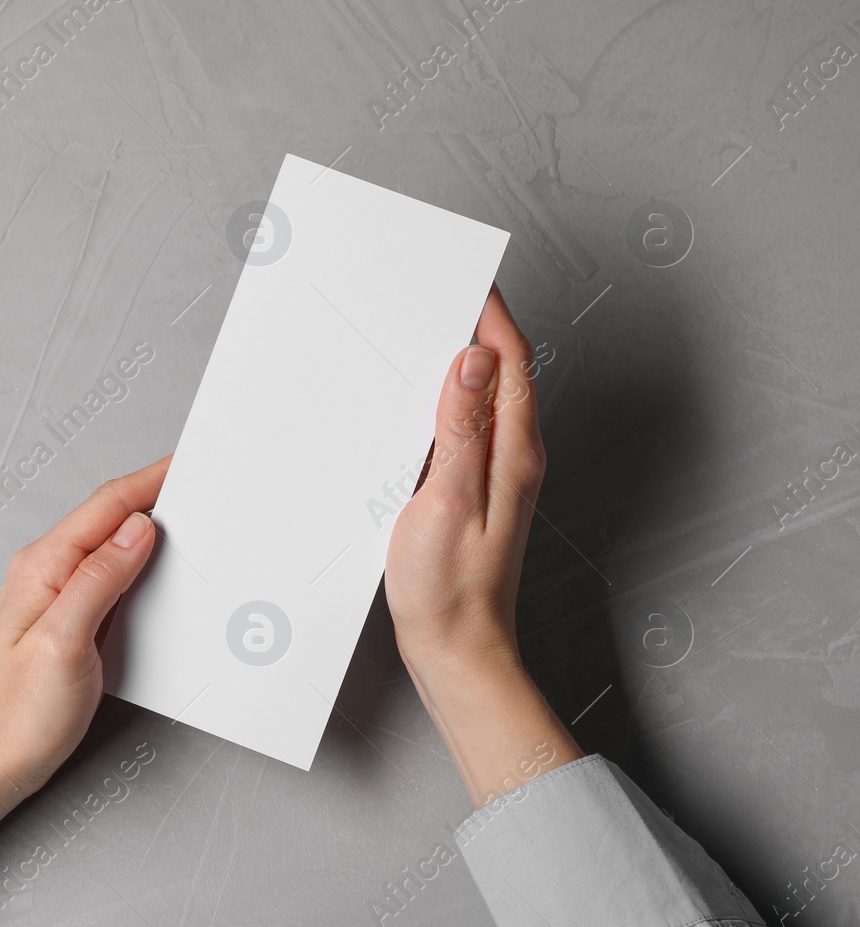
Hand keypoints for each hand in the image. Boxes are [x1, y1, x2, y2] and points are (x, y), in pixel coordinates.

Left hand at [0, 455, 168, 870]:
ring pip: (115, 547)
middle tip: (203, 488)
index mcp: (43, 566)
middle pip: (111, 518)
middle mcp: (48, 573)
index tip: (189, 463)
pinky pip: (113, 580)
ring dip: (152, 532)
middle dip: (157, 498)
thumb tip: (137, 530)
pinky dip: (143, 568)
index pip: (107, 505)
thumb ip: (100, 580)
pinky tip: (163, 575)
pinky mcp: (71, 623)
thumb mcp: (63, 643)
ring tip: (192, 523)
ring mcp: (58, 598)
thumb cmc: (14, 718)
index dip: (151, 480)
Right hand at [384, 285, 581, 806]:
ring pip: (482, 398)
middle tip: (435, 290)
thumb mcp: (448, 501)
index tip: (466, 274)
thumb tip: (472, 359)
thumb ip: (462, 429)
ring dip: (457, 361)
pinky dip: (442, 402)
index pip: (511, 360)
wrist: (458, 652)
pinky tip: (411, 403)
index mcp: (515, 451)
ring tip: (419, 330)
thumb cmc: (452, 590)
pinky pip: (464, 429)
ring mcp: (497, 475)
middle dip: (474, 324)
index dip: (492, 312)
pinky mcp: (474, 493)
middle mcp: (514, 457)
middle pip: (502, 372)